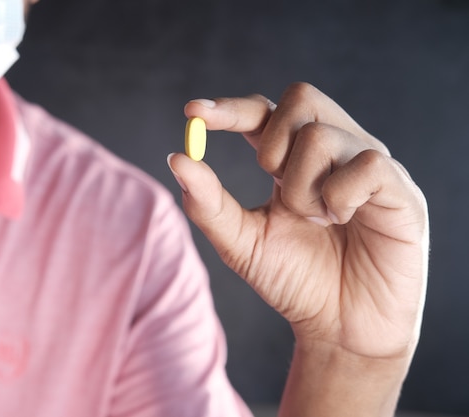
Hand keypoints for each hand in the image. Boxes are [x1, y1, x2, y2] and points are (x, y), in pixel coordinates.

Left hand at [167, 82, 428, 361]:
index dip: (231, 108)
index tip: (194, 112)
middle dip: (273, 147)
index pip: (264, 111)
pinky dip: (340, 197)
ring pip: (323, 136)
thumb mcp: (242, 244)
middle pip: (300, 98)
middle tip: (277, 191)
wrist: (338, 327)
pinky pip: (366, 164)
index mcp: (293, 160)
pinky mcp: (399, 188)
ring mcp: (367, 164)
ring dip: (303, 187)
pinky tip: (343, 220)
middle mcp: (332, 152)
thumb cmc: (294, 281)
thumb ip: (209, 204)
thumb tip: (176, 159)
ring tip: (317, 221)